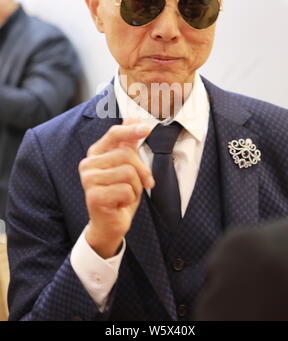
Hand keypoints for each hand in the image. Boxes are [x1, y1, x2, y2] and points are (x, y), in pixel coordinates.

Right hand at [78, 118, 153, 257]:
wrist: (110, 224)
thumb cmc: (119, 193)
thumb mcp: (127, 166)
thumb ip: (128, 142)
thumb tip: (133, 116)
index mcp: (95, 153)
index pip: (114, 134)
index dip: (131, 130)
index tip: (147, 128)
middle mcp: (88, 164)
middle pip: (127, 155)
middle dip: (141, 171)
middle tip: (142, 184)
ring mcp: (88, 181)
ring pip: (128, 173)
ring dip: (136, 187)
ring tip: (127, 195)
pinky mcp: (94, 197)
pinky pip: (126, 190)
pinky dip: (130, 199)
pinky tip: (120, 204)